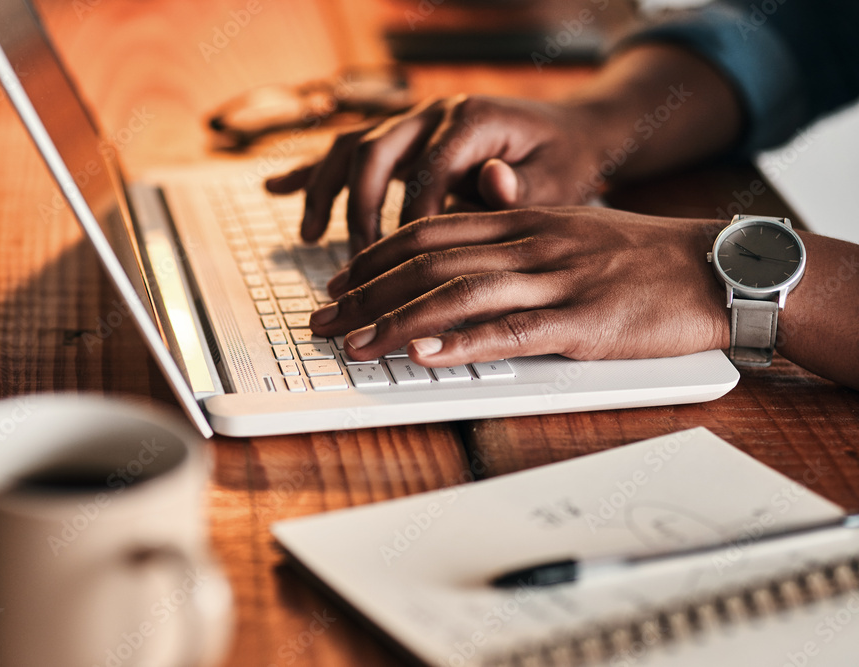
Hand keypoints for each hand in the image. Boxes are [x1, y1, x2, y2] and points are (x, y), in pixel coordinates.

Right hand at [265, 95, 602, 253]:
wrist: (571, 131)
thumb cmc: (563, 160)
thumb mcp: (558, 178)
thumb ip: (523, 189)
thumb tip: (492, 182)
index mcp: (470, 118)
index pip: (425, 172)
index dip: (409, 223)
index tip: (401, 271)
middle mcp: (432, 112)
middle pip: (373, 152)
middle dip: (358, 211)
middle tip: (356, 262)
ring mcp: (412, 121)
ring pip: (350, 147)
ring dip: (324, 191)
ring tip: (309, 238)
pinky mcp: (402, 136)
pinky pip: (346, 149)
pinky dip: (311, 172)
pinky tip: (276, 190)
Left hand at [307, 207, 729, 365]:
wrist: (715, 269)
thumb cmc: (640, 258)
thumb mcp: (569, 231)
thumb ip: (515, 242)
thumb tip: (459, 262)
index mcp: (522, 222)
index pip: (429, 233)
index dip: (376, 257)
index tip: (340, 280)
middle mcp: (529, 245)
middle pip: (428, 263)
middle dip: (365, 292)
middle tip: (322, 319)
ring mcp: (554, 282)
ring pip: (457, 296)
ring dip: (396, 321)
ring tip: (352, 343)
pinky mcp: (581, 323)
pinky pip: (510, 332)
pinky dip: (459, 343)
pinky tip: (421, 355)